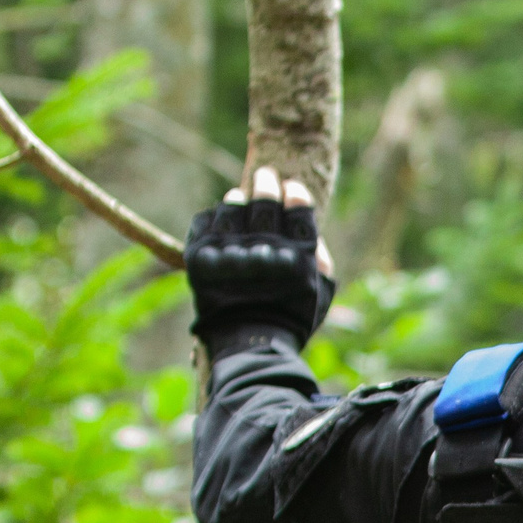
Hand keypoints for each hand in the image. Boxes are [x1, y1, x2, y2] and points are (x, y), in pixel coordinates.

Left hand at [185, 167, 338, 345]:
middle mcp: (264, 249)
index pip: (297, 208)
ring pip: (232, 207)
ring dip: (238, 199)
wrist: (249, 345)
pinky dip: (213, 216)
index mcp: (296, 255)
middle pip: (264, 201)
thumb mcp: (320, 295)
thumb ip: (321, 261)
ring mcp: (229, 252)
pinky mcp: (201, 258)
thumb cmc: (290, 320)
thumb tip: (314, 235)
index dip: (295, 194)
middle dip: (267, 183)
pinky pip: (204, 222)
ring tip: (240, 198)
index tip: (291, 189)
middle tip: (266, 177)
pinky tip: (220, 219)